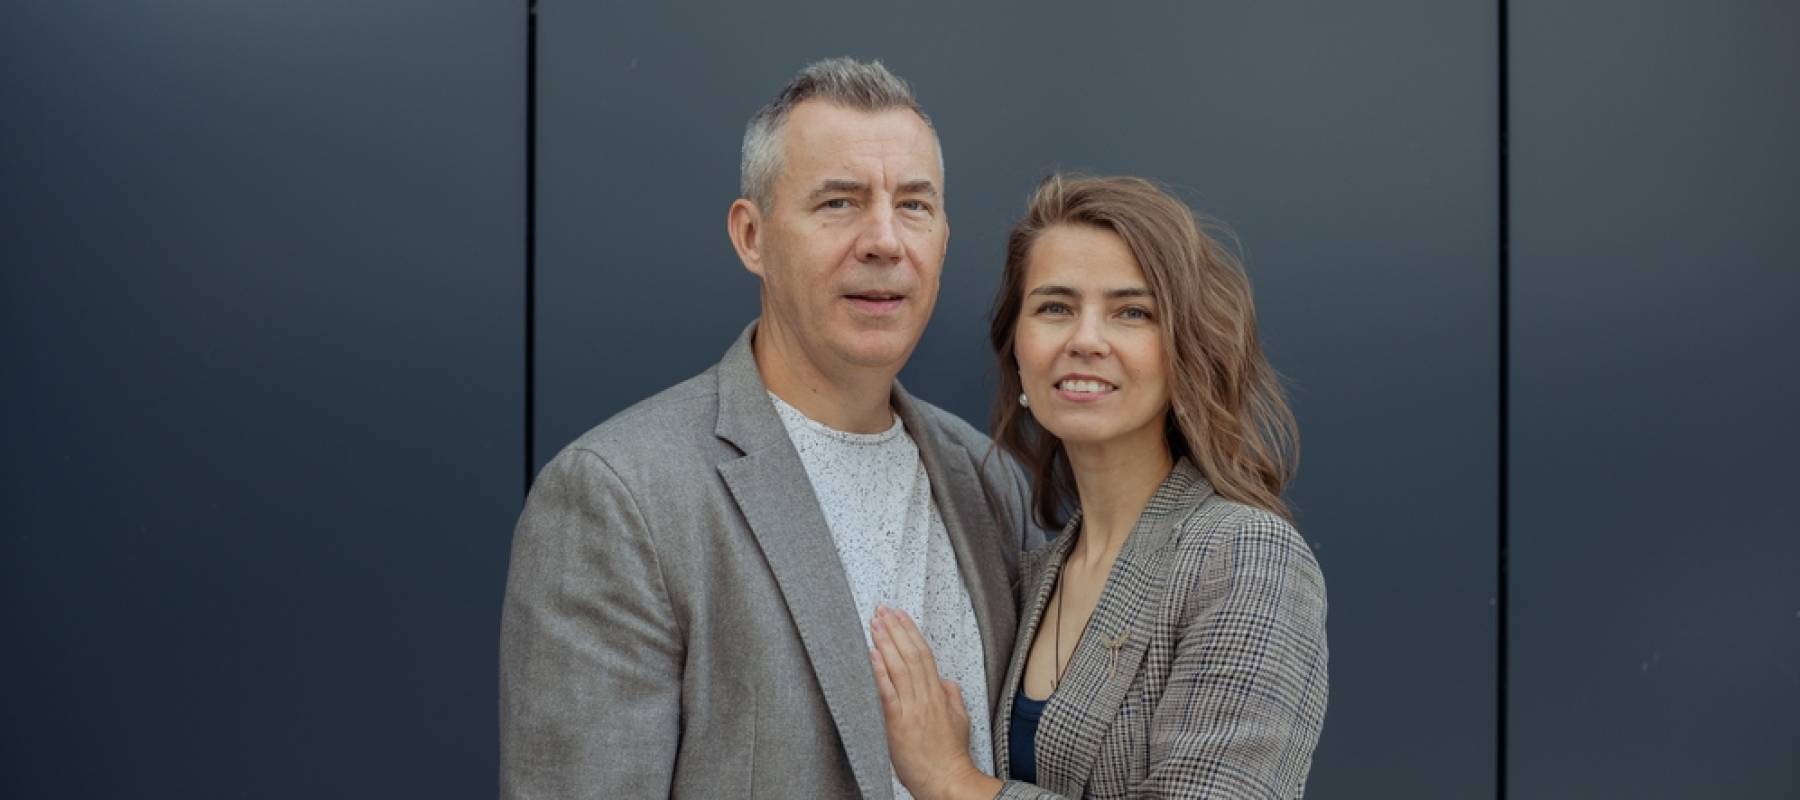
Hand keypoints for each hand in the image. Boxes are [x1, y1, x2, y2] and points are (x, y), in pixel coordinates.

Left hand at [869, 607, 989, 799]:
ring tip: (875, 623)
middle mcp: (926, 697)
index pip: (924, 654)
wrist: (946, 780)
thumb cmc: (950, 755)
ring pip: (899, 667)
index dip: (911, 632)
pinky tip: (873, 654)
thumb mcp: (960, 720)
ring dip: (886, 642)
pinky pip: (889, 692)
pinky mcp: (898, 723)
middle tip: (882, 610)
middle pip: (910, 654)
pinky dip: (880, 670)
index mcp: (940, 694)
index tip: (899, 615)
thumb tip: (945, 681)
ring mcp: (912, 709)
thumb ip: (952, 697)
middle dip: (895, 629)